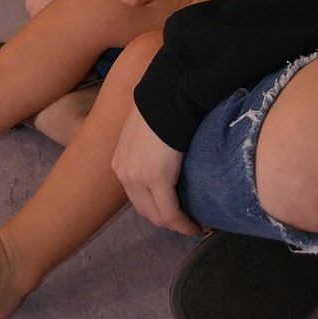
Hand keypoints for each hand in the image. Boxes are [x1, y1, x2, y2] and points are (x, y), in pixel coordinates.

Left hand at [112, 105, 202, 235]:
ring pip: (158, 216)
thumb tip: (163, 161)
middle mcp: (124, 173)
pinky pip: (170, 212)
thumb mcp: (145, 132)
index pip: (137, 199)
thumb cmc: (163, 108)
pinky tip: (197, 225)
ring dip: (177, 225)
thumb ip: (147, 151)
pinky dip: (184, 223)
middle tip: (190, 222)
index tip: (178, 216)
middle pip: (146, 211)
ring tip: (195, 224)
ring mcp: (137, 176)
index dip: (158, 211)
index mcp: (120, 163)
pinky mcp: (156, 177)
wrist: (169, 93)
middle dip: (168, 221)